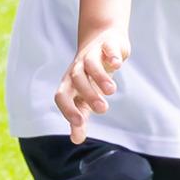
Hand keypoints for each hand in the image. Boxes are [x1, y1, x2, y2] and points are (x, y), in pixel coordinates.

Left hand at [53, 29, 128, 143]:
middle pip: (77, 80)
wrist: (102, 40)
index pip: (62, 96)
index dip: (67, 109)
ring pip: (91, 64)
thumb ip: (81, 118)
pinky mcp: (108, 44)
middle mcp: (78, 68)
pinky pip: (108, 48)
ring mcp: (92, 55)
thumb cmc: (90, 76)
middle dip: (88, 94)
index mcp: (70, 83)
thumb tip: (76, 140)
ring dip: (100, 77)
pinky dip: (112, 55)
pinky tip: (117, 64)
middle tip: (103, 109)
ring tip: (112, 91)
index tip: (79, 123)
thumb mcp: (84, 96)